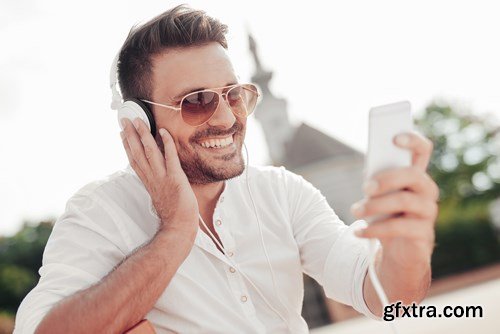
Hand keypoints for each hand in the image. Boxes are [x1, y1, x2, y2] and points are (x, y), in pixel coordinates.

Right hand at [120, 118, 198, 238]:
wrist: (179, 228)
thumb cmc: (172, 215)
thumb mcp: (159, 197)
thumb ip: (156, 185)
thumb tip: (154, 178)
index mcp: (148, 182)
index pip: (134, 160)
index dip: (127, 145)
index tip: (122, 133)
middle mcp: (152, 178)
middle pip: (137, 153)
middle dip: (131, 135)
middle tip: (125, 120)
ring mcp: (163, 178)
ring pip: (150, 152)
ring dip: (144, 135)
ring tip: (139, 121)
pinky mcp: (175, 179)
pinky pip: (170, 158)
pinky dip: (167, 143)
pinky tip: (163, 131)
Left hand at [351, 131, 438, 267]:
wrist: (399, 252)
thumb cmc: (386, 214)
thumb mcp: (379, 195)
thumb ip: (376, 178)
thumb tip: (369, 171)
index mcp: (415, 174)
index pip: (422, 150)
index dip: (413, 140)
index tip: (394, 138)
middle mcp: (427, 190)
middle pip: (412, 175)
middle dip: (387, 178)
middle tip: (365, 187)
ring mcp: (428, 212)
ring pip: (404, 201)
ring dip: (375, 205)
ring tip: (355, 211)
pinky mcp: (423, 234)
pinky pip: (398, 228)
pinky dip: (374, 229)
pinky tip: (358, 232)